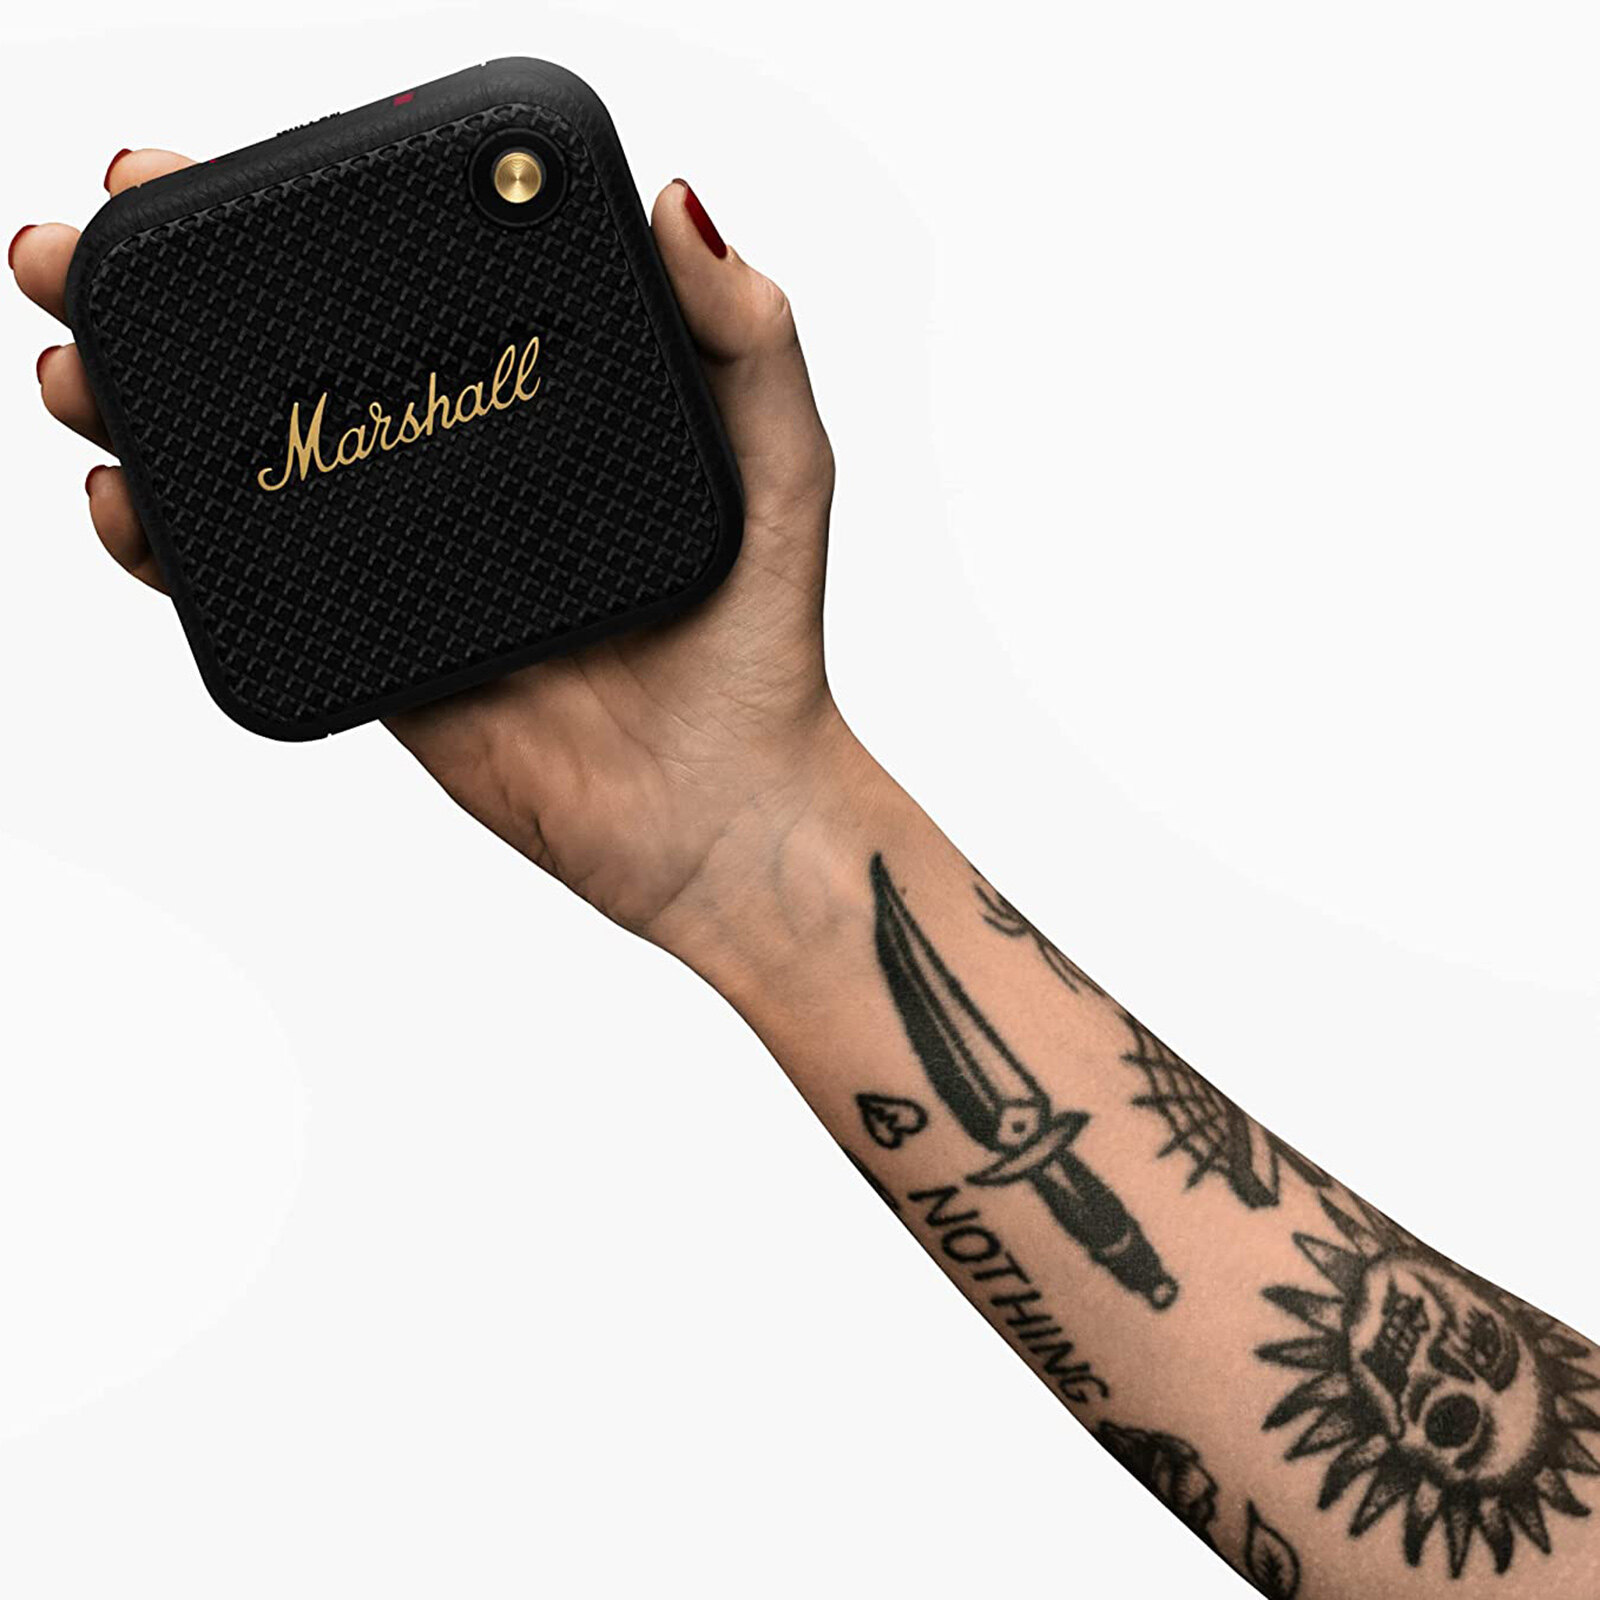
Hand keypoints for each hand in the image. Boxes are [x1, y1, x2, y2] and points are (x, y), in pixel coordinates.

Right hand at [13, 150, 862, 951]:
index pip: (411, 291)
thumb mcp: (782, 463)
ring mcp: (414, 563)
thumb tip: (680, 202)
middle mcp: (468, 475)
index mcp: (546, 412)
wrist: (723, 809)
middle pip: (304, 366)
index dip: (301, 226)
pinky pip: (263, 592)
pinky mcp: (383, 652)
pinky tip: (129, 502)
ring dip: (150, 409)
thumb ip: (745, 335)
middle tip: (86, 251)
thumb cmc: (765, 647)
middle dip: (179, 302)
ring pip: (259, 469)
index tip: (210, 176)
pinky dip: (178, 548)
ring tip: (77, 366)